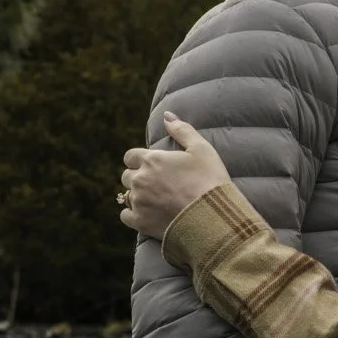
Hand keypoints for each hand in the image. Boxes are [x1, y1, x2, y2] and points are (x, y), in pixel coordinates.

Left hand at [120, 114, 232, 238]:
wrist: (212, 216)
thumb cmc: (210, 180)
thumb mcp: (201, 149)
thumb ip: (182, 130)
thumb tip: (167, 115)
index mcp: (152, 160)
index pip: (130, 157)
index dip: (139, 161)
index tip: (151, 167)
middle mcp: (140, 179)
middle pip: (127, 176)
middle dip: (138, 178)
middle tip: (157, 185)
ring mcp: (139, 201)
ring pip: (127, 196)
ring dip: (137, 196)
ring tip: (155, 201)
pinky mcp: (140, 222)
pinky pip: (125, 216)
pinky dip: (134, 215)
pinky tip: (148, 215)